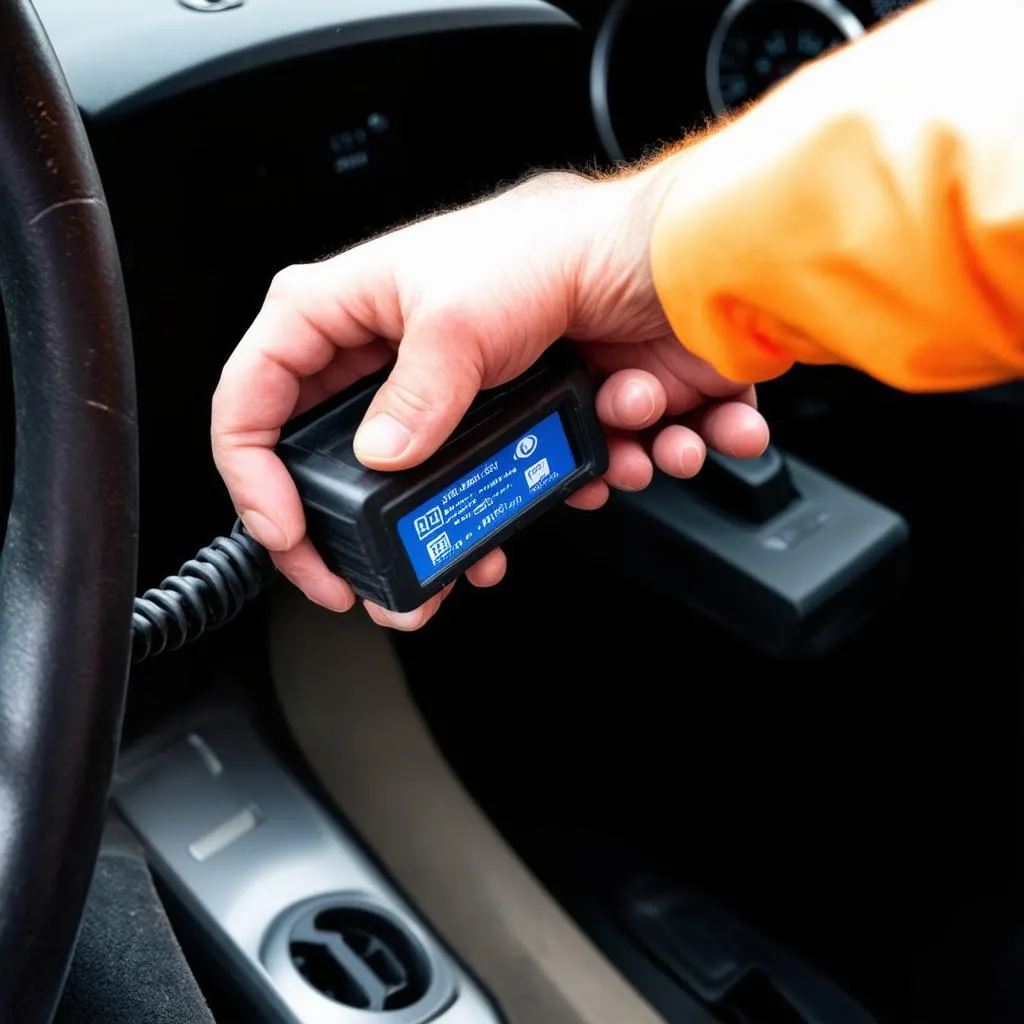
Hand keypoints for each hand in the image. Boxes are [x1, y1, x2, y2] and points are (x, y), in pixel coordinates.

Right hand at [212, 165, 768, 628]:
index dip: (257, 472)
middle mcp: (400, 362)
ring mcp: (463, 399)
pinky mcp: (521, 422)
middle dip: (388, 531)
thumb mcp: (463, 316)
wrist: (670, 263)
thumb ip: (413, 395)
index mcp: (353, 313)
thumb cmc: (564, 244)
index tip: (290, 535)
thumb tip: (382, 460)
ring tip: (566, 490)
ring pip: (445, 491)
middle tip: (403, 585)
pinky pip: (527, 483)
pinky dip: (581, 483)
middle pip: (351, 467)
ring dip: (510, 510)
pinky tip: (626, 450)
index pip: (259, 394)